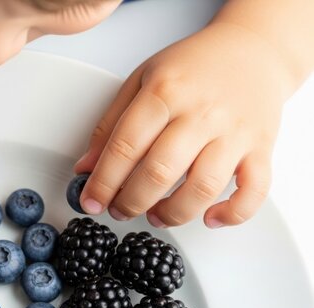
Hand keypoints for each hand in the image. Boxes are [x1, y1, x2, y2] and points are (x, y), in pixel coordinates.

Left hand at [75, 22, 291, 227]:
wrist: (251, 50)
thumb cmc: (192, 67)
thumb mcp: (141, 81)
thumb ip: (110, 124)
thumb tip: (86, 168)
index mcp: (165, 92)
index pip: (126, 146)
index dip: (103, 181)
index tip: (90, 202)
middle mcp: (201, 113)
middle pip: (159, 172)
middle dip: (131, 202)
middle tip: (118, 210)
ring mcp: (234, 132)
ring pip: (203, 188)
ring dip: (173, 213)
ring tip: (155, 215)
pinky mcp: (261, 148)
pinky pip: (254, 191)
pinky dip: (232, 213)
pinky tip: (209, 218)